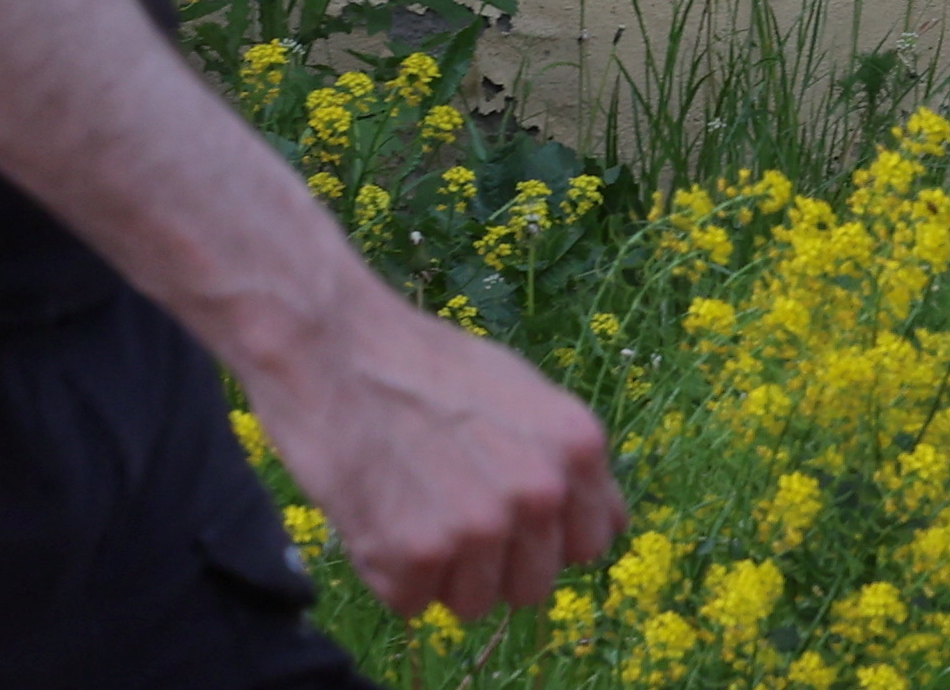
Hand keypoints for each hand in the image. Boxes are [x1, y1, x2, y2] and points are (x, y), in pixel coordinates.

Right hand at [238, 282, 620, 622]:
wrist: (335, 347)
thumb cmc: (424, 365)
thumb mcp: (522, 392)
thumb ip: (570, 463)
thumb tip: (614, 526)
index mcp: (576, 449)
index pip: (589, 545)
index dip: (544, 535)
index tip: (507, 512)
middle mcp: (539, 493)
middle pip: (531, 587)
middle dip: (494, 563)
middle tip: (447, 507)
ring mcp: (479, 528)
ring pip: (472, 604)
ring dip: (440, 571)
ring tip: (409, 503)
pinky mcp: (415, 557)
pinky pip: (411, 602)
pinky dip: (389, 571)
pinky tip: (376, 512)